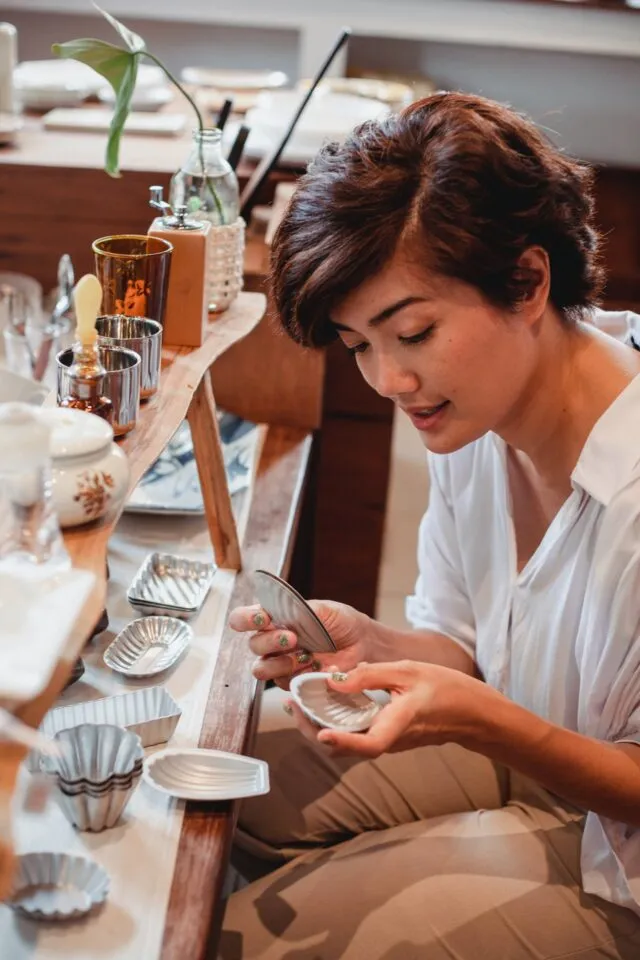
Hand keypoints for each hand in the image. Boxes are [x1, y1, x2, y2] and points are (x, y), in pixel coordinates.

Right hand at [228, 599, 376, 689]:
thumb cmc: (342, 622)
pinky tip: (315, 666)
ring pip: (261, 669)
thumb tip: (276, 611)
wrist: (363, 645)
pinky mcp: (294, 682)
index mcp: (274, 618)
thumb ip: (298, 609)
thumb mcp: (323, 609)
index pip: (243, 619)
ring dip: (279, 662)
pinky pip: (284, 684)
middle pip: (253, 645)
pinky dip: (298, 675)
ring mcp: (282, 663)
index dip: (245, 619)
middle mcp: (273, 641)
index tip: (261, 618)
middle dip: (269, 641)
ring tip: (303, 655)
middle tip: (291, 637)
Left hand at [288, 660, 497, 756]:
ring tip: (301, 700)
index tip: (320, 732)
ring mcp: (386, 741)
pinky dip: (334, 721)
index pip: (368, 746)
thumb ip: (370, 675)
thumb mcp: (408, 670)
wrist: (470, 712)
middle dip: (313, 729)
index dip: (342, 742)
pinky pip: (354, 734)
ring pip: (346, 742)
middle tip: (293, 704)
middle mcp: (388, 740)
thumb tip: (334, 680)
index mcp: (398, 725)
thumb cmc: (444, 688)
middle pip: (344, 748)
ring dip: (320, 725)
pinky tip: (325, 700)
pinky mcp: (385, 736)